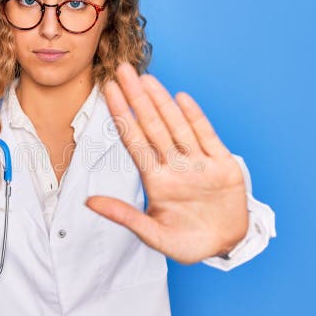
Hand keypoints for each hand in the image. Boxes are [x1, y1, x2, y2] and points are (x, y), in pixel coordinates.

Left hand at [85, 63, 247, 264]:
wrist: (226, 246)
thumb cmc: (187, 242)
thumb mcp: (153, 235)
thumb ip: (124, 216)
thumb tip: (89, 202)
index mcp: (157, 180)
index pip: (134, 141)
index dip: (121, 116)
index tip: (107, 91)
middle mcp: (175, 165)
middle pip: (152, 126)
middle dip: (137, 98)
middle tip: (122, 70)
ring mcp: (198, 163)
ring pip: (177, 126)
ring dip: (161, 102)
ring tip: (146, 79)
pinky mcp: (223, 164)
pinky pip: (207, 137)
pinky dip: (195, 118)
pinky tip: (181, 99)